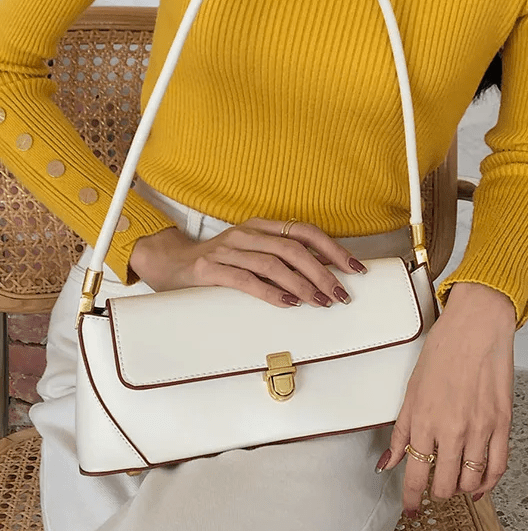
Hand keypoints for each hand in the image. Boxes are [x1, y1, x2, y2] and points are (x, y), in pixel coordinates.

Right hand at [129, 219, 366, 307]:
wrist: (168, 264)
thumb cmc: (219, 264)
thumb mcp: (254, 255)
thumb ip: (283, 259)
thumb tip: (326, 272)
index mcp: (262, 226)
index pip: (306, 232)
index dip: (334, 249)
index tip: (356, 268)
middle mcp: (247, 233)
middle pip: (294, 249)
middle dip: (323, 272)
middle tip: (340, 294)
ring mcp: (227, 249)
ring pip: (273, 264)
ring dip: (302, 285)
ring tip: (320, 303)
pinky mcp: (209, 269)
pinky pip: (245, 280)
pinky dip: (270, 292)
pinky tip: (288, 303)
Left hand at [377, 282, 515, 515]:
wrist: (477, 325)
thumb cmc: (444, 349)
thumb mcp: (412, 388)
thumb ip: (401, 431)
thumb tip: (389, 462)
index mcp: (424, 419)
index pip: (416, 475)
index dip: (412, 498)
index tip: (412, 507)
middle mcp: (452, 429)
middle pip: (445, 484)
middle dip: (438, 492)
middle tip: (435, 488)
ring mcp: (480, 428)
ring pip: (472, 480)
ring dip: (462, 489)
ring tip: (457, 483)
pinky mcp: (503, 422)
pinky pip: (498, 466)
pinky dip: (489, 482)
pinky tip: (481, 483)